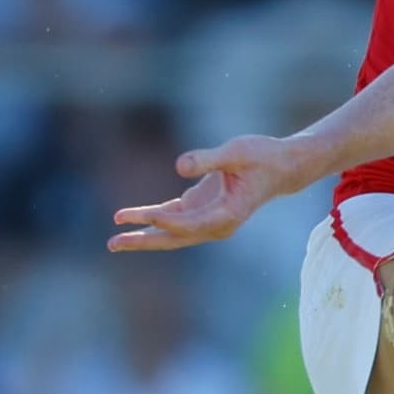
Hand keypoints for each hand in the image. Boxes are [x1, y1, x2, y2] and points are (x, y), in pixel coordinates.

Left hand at [107, 135, 320, 252]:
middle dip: (144, 240)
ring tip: (114, 238)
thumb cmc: (261, 157)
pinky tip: (131, 217)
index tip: (146, 215)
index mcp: (228, 215)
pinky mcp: (201, 209)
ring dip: (143, 234)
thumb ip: (208, 158)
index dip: (167, 220)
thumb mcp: (237, 151)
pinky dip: (153, 218)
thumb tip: (179, 166)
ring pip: (170, 232)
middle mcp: (216, 224)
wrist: (279, 168)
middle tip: (113, 242)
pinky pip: (172, 217)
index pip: (190, 223)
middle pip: (174, 238)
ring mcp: (207, 220)